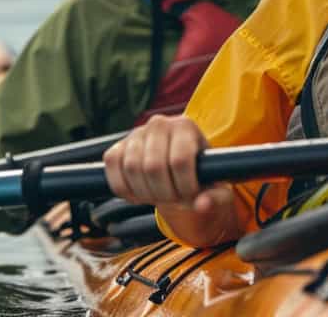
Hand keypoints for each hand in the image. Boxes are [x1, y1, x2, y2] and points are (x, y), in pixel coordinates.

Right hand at [103, 115, 238, 245]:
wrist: (177, 169)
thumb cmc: (199, 176)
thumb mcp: (215, 186)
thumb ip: (214, 198)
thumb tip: (202, 205)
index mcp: (186, 126)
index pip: (179, 161)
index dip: (184, 187)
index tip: (191, 196)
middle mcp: (159, 124)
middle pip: (153, 167)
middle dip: (164, 193)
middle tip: (174, 199)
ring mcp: (136, 133)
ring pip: (132, 168)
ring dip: (145, 193)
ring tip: (159, 197)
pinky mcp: (118, 146)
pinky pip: (112, 168)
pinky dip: (124, 188)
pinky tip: (140, 194)